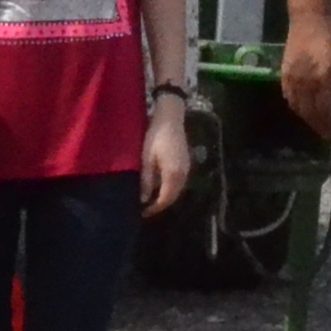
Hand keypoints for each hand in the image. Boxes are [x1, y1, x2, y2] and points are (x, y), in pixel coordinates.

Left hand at [139, 96, 195, 217]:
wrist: (170, 118)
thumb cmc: (155, 137)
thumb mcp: (146, 159)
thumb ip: (147, 180)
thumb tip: (144, 199)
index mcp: (173, 174)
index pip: (166, 199)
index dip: (155, 208)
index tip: (142, 213)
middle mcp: (183, 174)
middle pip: (173, 196)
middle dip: (161, 205)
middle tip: (145, 209)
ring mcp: (187, 168)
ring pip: (177, 189)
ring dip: (166, 197)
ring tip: (151, 200)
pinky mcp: (186, 163)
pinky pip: (179, 182)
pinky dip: (170, 188)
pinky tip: (160, 187)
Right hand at [278, 6, 330, 132]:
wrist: (309, 20)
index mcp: (322, 80)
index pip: (325, 110)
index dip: (330, 124)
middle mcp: (305, 83)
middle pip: (310, 112)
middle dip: (319, 126)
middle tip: (327, 135)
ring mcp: (292, 79)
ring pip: (298, 107)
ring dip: (307, 119)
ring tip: (317, 125)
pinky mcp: (284, 74)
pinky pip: (288, 97)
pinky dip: (296, 107)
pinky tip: (302, 110)